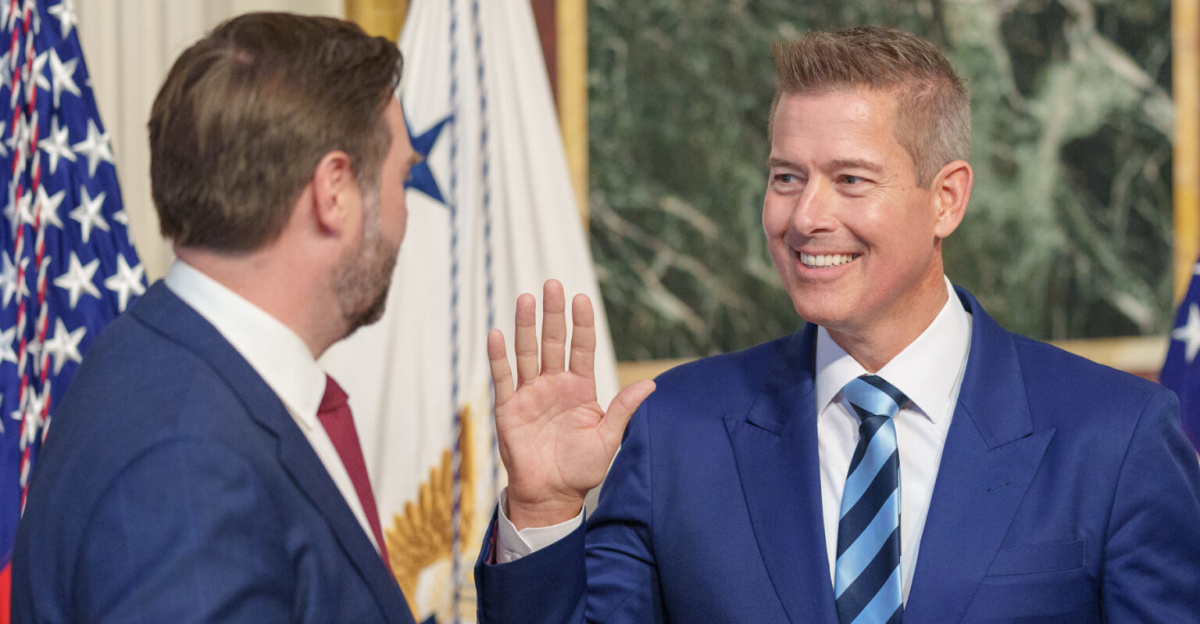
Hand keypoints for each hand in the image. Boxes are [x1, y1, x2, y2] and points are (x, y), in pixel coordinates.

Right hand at [489, 280, 655, 529]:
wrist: (551, 495)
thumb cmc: (581, 468)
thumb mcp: (607, 438)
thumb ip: (623, 409)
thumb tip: (651, 384)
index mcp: (580, 388)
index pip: (581, 348)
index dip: (581, 324)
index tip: (581, 298)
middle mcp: (554, 384)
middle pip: (553, 342)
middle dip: (552, 314)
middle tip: (552, 284)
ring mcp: (530, 393)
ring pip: (527, 352)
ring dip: (525, 326)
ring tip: (526, 298)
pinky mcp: (509, 408)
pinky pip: (503, 378)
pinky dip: (499, 357)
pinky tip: (497, 333)